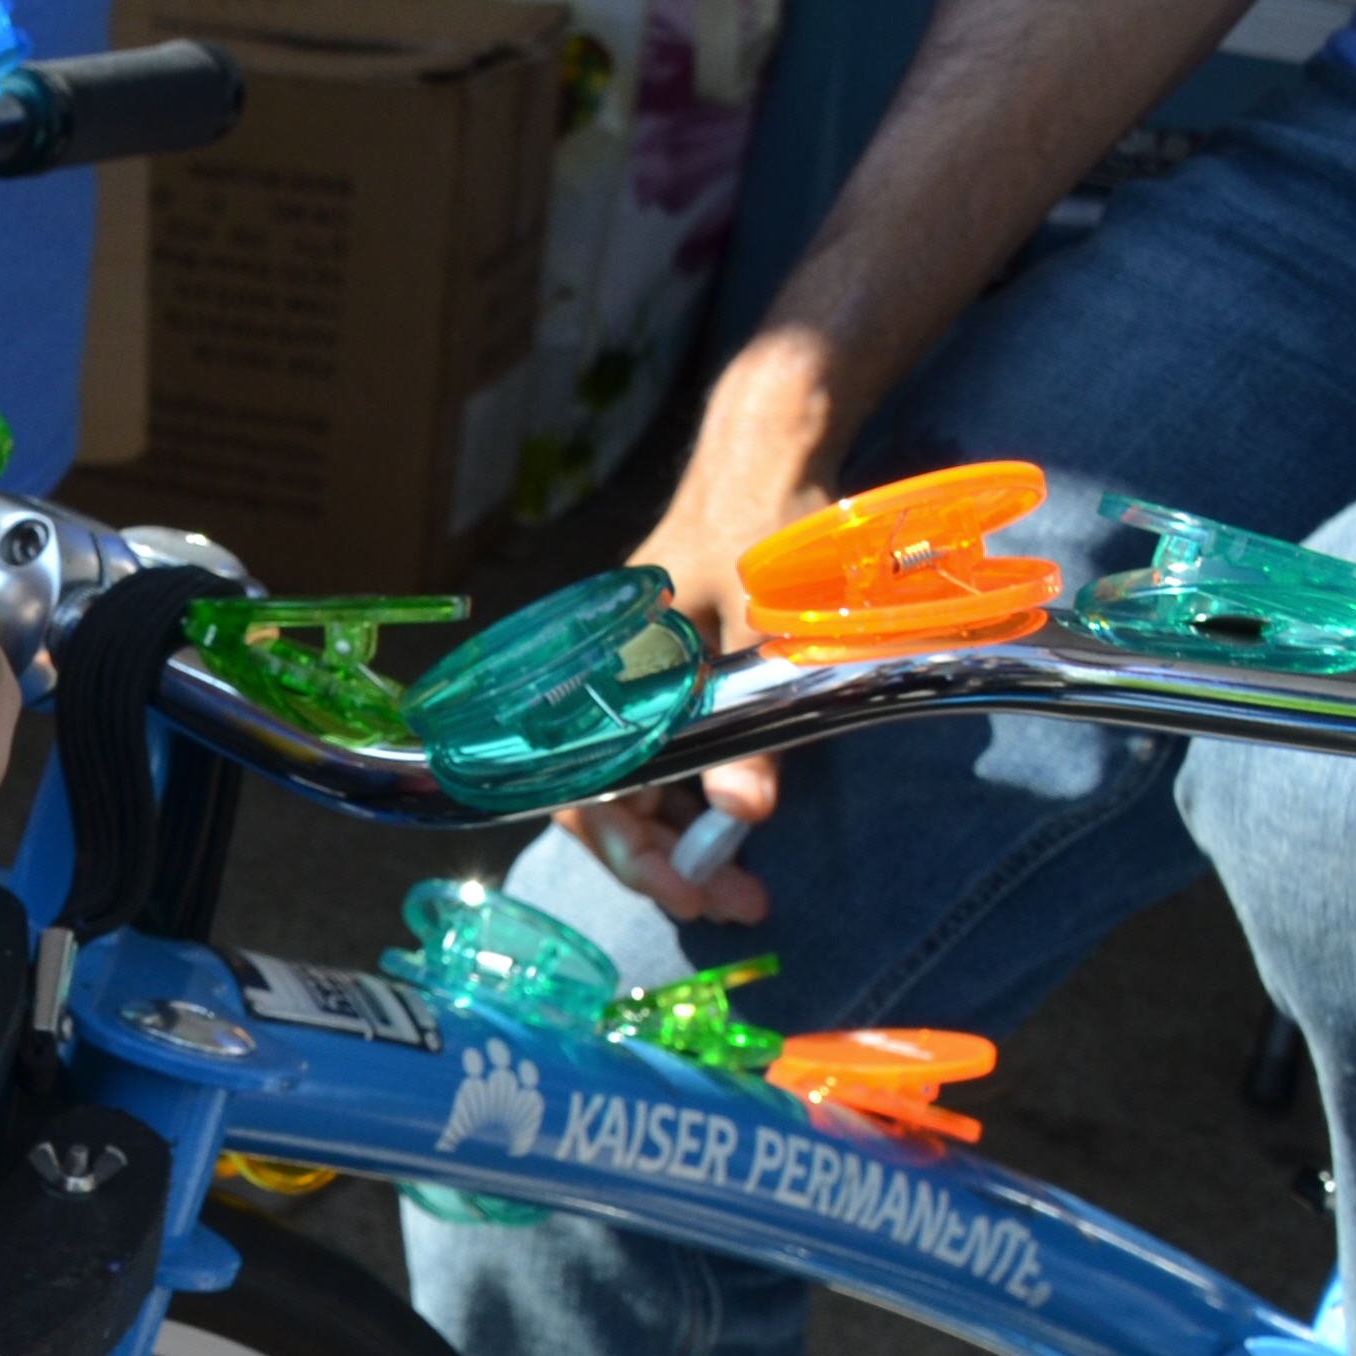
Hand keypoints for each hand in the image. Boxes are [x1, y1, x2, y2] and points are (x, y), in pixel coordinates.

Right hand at [554, 335, 832, 922]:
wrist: (769, 451)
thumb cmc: (764, 519)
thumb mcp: (770, 618)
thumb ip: (756, 719)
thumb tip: (746, 813)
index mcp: (597, 670)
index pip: (584, 792)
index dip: (634, 855)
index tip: (697, 891)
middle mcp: (596, 687)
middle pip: (601, 806)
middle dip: (662, 865)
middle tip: (738, 905)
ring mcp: (625, 689)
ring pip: (628, 793)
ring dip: (678, 843)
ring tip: (741, 884)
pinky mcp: (658, 686)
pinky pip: (653, 764)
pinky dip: (688, 806)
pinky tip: (732, 827)